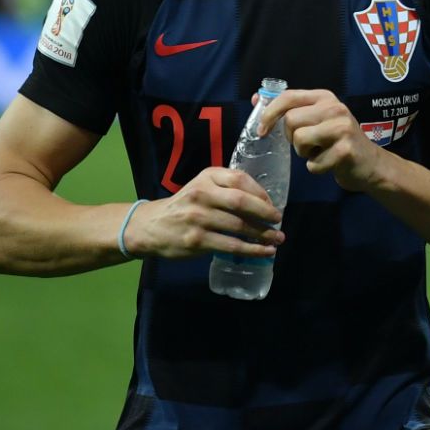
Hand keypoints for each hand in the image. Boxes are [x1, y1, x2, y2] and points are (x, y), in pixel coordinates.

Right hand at [123, 167, 282, 259]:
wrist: (150, 226)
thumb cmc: (184, 205)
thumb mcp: (202, 186)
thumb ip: (227, 188)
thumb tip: (265, 203)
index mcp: (206, 177)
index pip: (240, 179)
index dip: (260, 192)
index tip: (272, 204)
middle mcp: (201, 194)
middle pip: (241, 201)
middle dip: (265, 212)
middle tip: (279, 220)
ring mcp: (198, 218)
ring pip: (238, 226)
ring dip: (263, 234)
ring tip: (277, 239)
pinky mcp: (196, 240)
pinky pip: (231, 245)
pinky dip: (252, 249)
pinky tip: (265, 251)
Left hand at [260, 89, 387, 192]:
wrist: (370, 164)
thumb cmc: (338, 141)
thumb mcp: (316, 119)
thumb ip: (289, 109)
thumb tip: (256, 98)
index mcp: (325, 97)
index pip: (288, 97)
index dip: (269, 113)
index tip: (262, 131)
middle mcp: (335, 108)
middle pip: (291, 121)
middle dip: (292, 138)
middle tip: (309, 144)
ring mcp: (342, 128)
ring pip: (299, 140)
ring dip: (304, 153)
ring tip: (320, 152)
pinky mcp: (345, 150)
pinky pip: (312, 164)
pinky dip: (316, 169)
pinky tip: (330, 164)